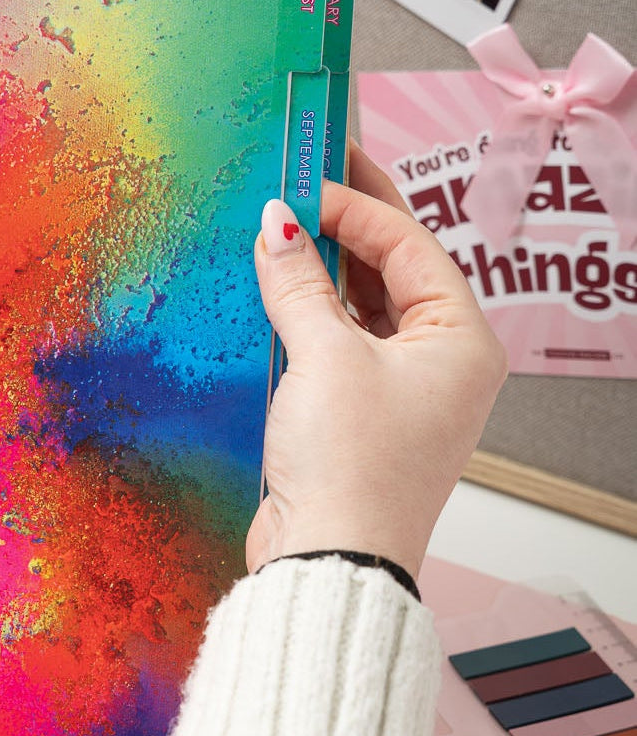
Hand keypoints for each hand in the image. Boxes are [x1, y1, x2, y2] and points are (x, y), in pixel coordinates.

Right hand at [247, 146, 506, 578]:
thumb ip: (300, 283)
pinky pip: (336, 343)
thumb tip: (278, 224)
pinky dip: (307, 313)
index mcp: (460, 341)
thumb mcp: (325, 357)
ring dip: (322, 270)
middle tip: (303, 177)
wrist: (329, 558)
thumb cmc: (352, 466)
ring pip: (361, 307)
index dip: (357, 206)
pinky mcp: (357, 413)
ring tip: (282, 226)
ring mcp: (399, 389)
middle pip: (392, 271)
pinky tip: (274, 288)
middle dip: (347, 227)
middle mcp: (439, 362)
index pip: (410, 247)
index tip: (303, 180)